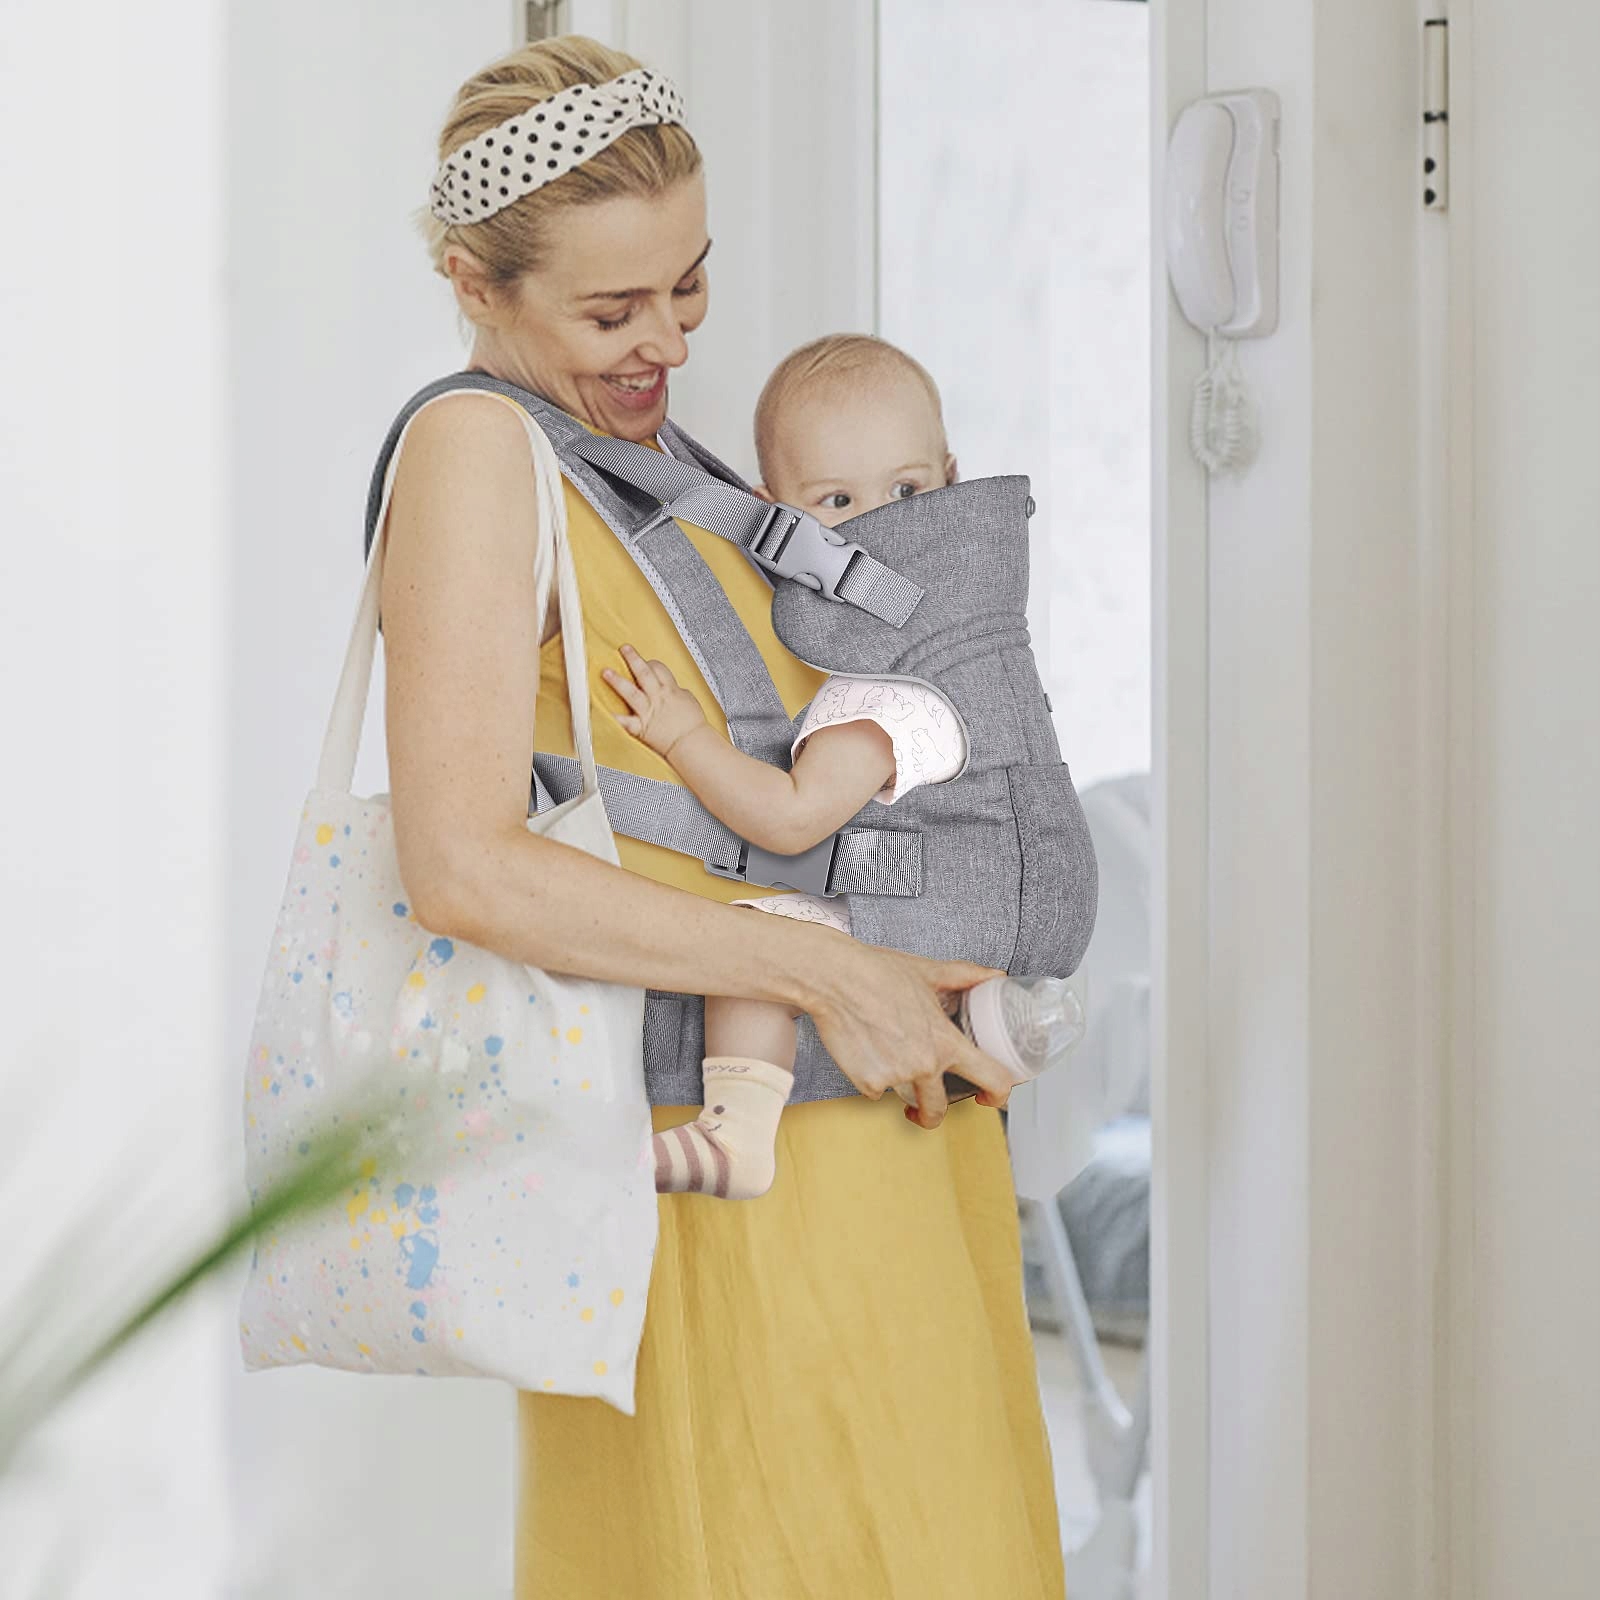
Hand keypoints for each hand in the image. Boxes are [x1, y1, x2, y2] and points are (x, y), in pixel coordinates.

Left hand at [602, 644, 708, 759]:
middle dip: (633, 659)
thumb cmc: (693, 725)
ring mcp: (648, 712)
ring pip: (631, 692)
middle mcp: (657, 698)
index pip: (658, 669)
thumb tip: (672, 688)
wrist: (692, 743)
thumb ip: (676, 691)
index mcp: (670, 690)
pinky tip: (602, 711)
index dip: (649, 662)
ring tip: (606, 672)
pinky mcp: (641, 727)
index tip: (644, 661)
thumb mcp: (688, 700)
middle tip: (623, 649)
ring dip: (617, 681)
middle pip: (643, 674)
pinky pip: (625, 722)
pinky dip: (614, 717)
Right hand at [803, 937, 1018, 1128]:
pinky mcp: (866, 1082)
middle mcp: (924, 1064)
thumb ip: (966, 976)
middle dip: (931, 1115)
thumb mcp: (929, 972)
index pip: (992, 1079)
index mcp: (945, 1041)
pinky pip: (873, 1089)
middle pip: (939, 1109)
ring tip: (883, 1055)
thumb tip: (993, 976)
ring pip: (901, 1095)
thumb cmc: (877, 972)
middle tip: (924, 1107)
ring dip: (896, 1083)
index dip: (999, 1096)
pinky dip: (869, 1076)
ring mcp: (895, 1076)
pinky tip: (863, 1049)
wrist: (834, 978)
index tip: (988, 1098)